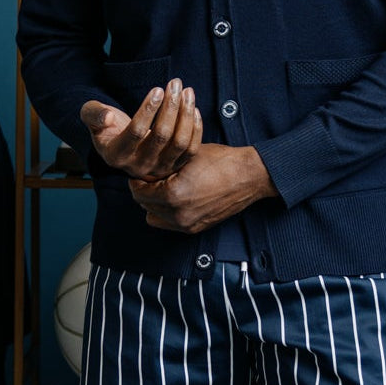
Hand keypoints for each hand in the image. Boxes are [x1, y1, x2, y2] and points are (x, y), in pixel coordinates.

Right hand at [80, 79, 201, 179]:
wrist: (123, 145)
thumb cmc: (107, 125)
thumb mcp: (92, 117)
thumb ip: (93, 114)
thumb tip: (107, 117)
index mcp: (116, 155)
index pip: (136, 132)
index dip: (148, 110)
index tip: (157, 89)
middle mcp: (139, 166)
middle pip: (162, 136)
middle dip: (171, 107)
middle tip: (175, 83)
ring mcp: (159, 168)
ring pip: (180, 143)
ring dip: (186, 114)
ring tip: (187, 91)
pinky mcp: (175, 166)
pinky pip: (191, 150)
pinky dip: (195, 128)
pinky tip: (193, 108)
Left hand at [129, 143, 277, 234]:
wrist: (248, 175)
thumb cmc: (220, 161)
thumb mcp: (185, 156)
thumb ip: (161, 166)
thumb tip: (143, 169)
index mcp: (172, 194)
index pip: (138, 192)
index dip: (137, 180)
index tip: (141, 172)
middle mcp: (178, 214)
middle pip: (145, 205)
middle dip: (145, 191)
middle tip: (151, 179)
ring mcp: (188, 224)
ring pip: (155, 217)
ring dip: (155, 203)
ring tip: (164, 188)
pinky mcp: (196, 228)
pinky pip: (170, 224)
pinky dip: (168, 212)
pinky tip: (177, 197)